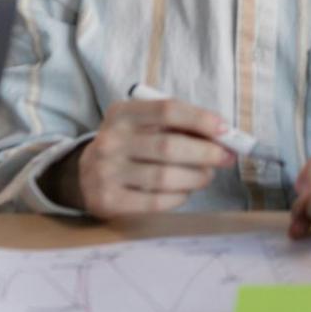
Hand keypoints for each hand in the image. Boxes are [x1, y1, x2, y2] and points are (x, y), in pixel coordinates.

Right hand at [50, 97, 232, 218]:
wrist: (84, 174)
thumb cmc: (129, 145)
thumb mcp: (143, 124)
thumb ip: (178, 125)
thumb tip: (222, 135)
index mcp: (122, 114)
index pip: (168, 110)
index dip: (200, 119)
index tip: (225, 130)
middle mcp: (110, 140)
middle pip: (170, 146)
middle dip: (206, 153)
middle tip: (226, 158)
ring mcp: (106, 172)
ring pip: (165, 176)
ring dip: (196, 177)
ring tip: (206, 176)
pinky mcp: (108, 200)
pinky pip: (155, 201)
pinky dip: (179, 196)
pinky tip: (184, 191)